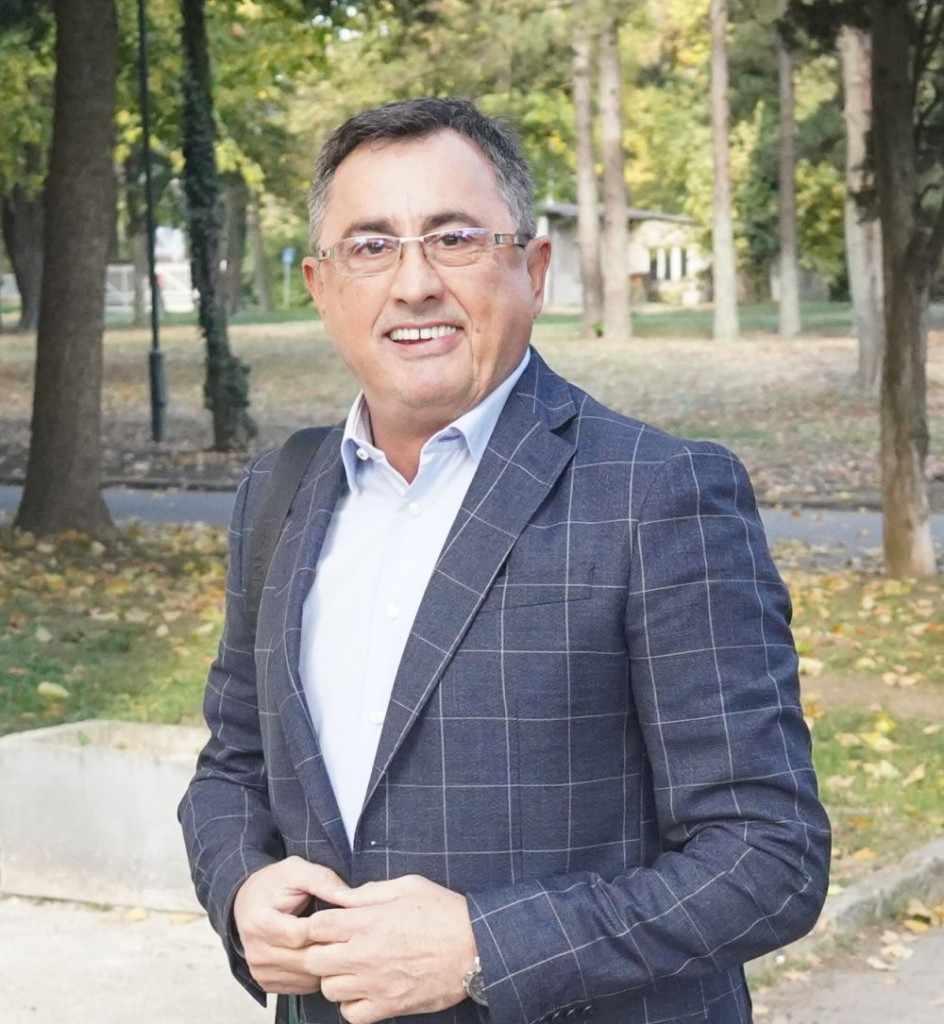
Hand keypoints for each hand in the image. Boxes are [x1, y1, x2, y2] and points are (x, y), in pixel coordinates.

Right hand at [233, 856, 350, 994]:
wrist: (248, 901)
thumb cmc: (274, 884)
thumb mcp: (298, 869)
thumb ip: (323, 880)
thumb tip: (351, 897)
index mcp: (259, 922)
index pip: (299, 935)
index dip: (325, 928)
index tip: (343, 919)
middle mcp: (256, 951)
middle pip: (304, 959)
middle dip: (331, 946)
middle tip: (351, 934)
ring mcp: (260, 970)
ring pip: (306, 976)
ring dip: (327, 962)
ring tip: (339, 942)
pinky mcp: (267, 982)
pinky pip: (302, 986)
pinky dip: (317, 973)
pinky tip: (324, 954)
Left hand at [303, 874, 477, 1023]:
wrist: (475, 947)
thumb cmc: (444, 912)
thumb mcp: (408, 886)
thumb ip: (370, 891)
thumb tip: (343, 896)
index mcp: (369, 921)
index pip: (316, 925)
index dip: (317, 923)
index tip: (328, 923)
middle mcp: (365, 954)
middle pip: (314, 960)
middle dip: (320, 950)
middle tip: (336, 945)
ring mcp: (375, 984)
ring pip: (329, 989)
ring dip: (335, 977)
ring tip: (352, 967)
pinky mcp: (388, 1006)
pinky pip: (350, 1015)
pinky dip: (351, 1004)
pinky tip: (364, 989)